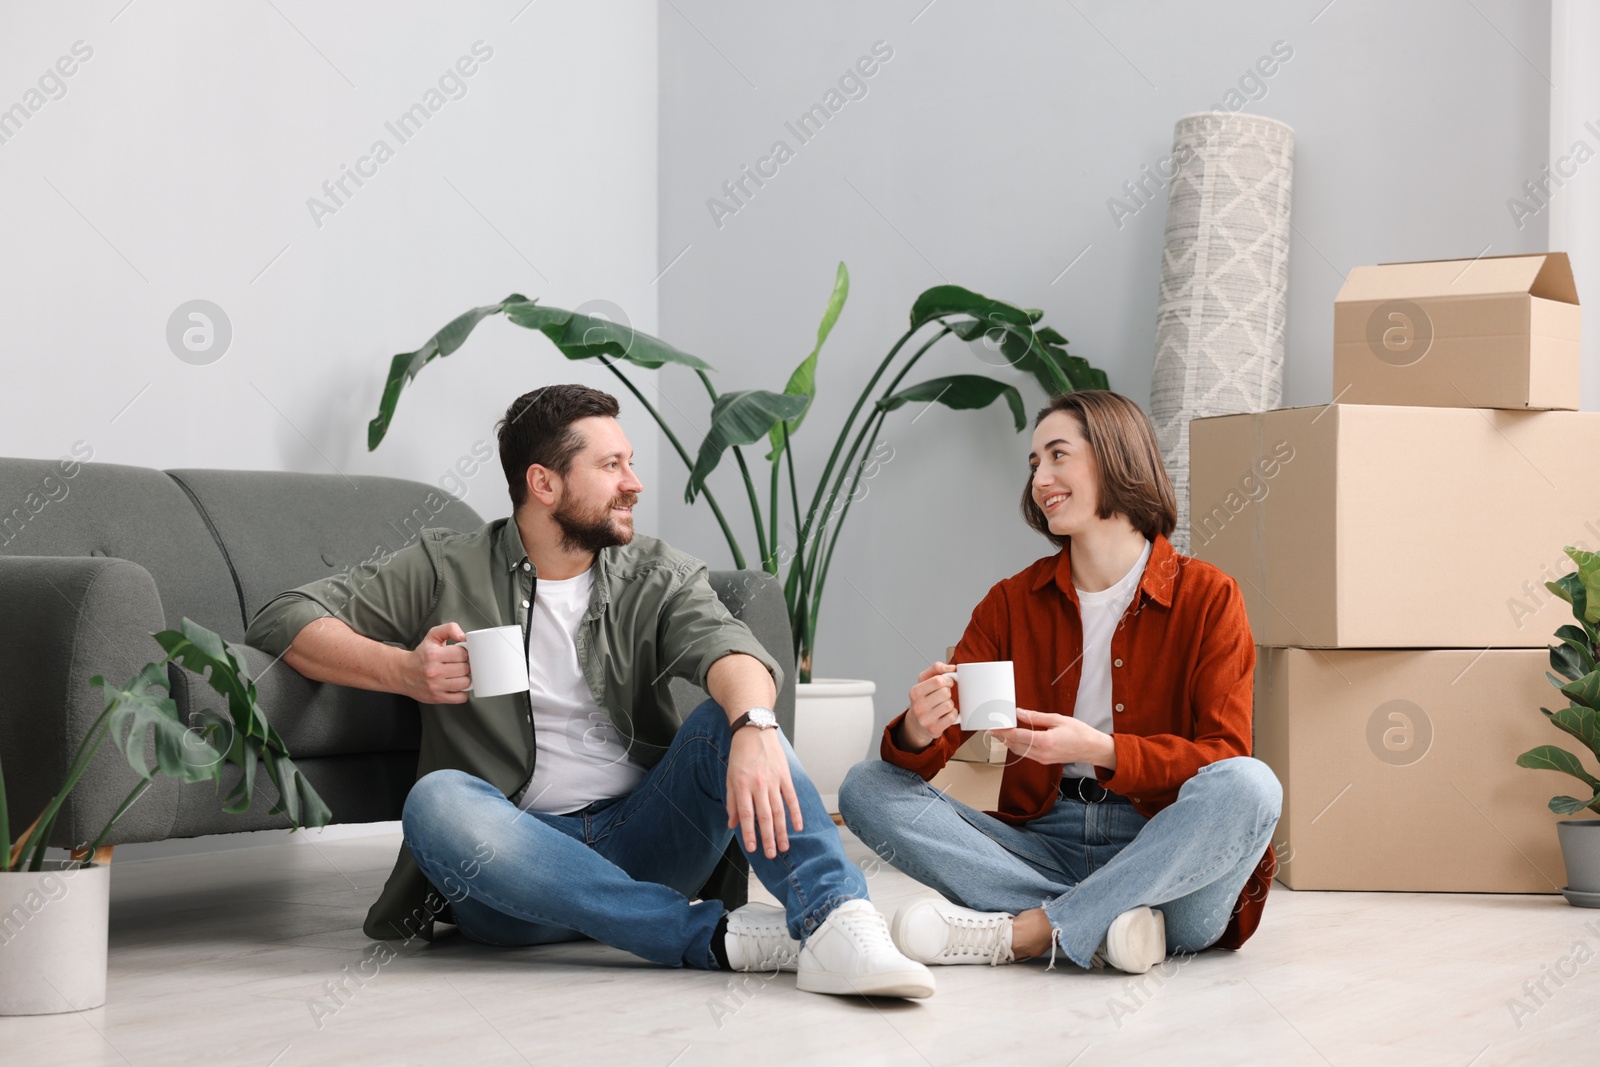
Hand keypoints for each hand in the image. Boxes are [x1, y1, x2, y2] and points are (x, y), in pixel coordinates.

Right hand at [400, 623, 470, 703]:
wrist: (403, 673)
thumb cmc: (421, 655)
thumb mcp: (433, 636)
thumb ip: (449, 629)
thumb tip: (463, 636)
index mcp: (433, 655)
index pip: (462, 654)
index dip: (464, 653)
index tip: (459, 655)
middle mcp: (434, 671)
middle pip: (465, 669)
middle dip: (464, 665)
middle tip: (457, 665)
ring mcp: (435, 686)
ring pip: (465, 683)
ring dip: (464, 678)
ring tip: (457, 675)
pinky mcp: (437, 698)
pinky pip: (461, 698)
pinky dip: (462, 692)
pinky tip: (455, 686)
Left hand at [725, 725, 802, 858]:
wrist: (754, 729)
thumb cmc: (740, 754)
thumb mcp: (730, 777)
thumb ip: (732, 801)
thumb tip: (732, 824)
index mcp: (742, 785)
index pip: (747, 815)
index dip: (749, 834)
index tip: (753, 848)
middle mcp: (758, 785)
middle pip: (765, 817)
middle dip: (768, 838)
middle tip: (771, 854)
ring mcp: (773, 780)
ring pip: (779, 811)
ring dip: (782, 831)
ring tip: (784, 846)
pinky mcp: (785, 775)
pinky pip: (791, 797)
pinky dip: (796, 813)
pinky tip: (797, 826)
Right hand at [899, 661, 958, 750]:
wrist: (917, 724)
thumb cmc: (924, 699)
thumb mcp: (924, 680)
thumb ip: (937, 668)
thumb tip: (952, 668)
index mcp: (915, 692)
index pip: (938, 680)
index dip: (947, 680)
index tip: (947, 683)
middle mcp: (918, 706)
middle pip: (945, 692)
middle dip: (948, 692)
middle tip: (943, 695)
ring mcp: (925, 719)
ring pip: (949, 704)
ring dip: (950, 704)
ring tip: (943, 705)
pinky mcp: (934, 729)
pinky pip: (952, 717)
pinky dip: (953, 714)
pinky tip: (946, 714)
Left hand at [991, 708, 1115, 767]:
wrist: (1092, 749)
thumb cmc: (1079, 732)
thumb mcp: (1058, 719)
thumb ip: (1036, 717)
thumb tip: (1019, 712)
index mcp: (1044, 741)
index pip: (1017, 735)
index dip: (1002, 731)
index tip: (992, 726)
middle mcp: (1041, 753)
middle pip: (1014, 745)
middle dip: (1002, 736)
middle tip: (992, 727)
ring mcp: (1042, 759)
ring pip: (1018, 751)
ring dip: (1008, 742)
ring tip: (1000, 732)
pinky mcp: (1044, 761)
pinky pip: (1026, 754)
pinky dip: (1018, 746)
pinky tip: (1015, 738)